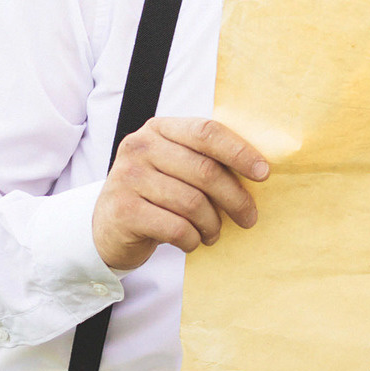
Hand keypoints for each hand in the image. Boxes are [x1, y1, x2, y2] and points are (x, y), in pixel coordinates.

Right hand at [91, 117, 270, 271]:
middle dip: (235, 198)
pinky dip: (193, 239)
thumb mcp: (172, 167)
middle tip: (249, 217)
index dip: (239, 152)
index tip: (263, 174)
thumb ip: (203, 160)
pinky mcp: (124, 211)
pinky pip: (176, 228)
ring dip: (212, 224)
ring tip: (213, 233)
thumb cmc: (153, 195)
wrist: (106, 227)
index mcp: (158, 129)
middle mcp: (140, 147)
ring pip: (193, 203)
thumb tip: (259, 169)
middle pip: (205, 170)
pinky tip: (193, 241)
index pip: (206, 132)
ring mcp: (128, 178)